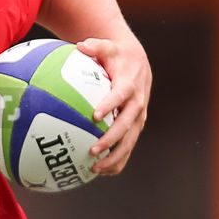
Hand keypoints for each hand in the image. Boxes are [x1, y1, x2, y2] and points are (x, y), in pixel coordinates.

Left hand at [79, 33, 150, 175]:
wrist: (138, 64)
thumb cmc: (117, 55)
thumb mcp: (107, 46)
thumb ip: (94, 46)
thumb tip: (79, 45)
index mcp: (130, 85)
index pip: (121, 97)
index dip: (110, 106)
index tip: (95, 116)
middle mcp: (137, 104)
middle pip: (126, 126)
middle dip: (111, 140)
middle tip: (92, 150)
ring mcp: (138, 119)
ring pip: (129, 142)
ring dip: (114, 157)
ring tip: (95, 169)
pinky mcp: (135, 128)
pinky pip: (127, 148)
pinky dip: (117, 162)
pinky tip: (100, 173)